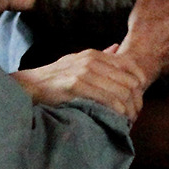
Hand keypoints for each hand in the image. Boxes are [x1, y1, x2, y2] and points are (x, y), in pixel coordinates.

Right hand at [12, 45, 148, 119]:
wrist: (28, 86)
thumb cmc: (55, 78)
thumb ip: (99, 56)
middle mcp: (91, 60)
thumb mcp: (77, 61)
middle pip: (130, 82)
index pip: (131, 66)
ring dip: (129, 110)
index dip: (140, 85)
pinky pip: (107, 100)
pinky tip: (117, 119)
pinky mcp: (75, 86)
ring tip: (127, 121)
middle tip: (134, 115)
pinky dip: (117, 112)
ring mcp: (83, 72)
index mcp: (94, 55)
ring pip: (122, 92)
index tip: (137, 100)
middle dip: (136, 101)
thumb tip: (117, 47)